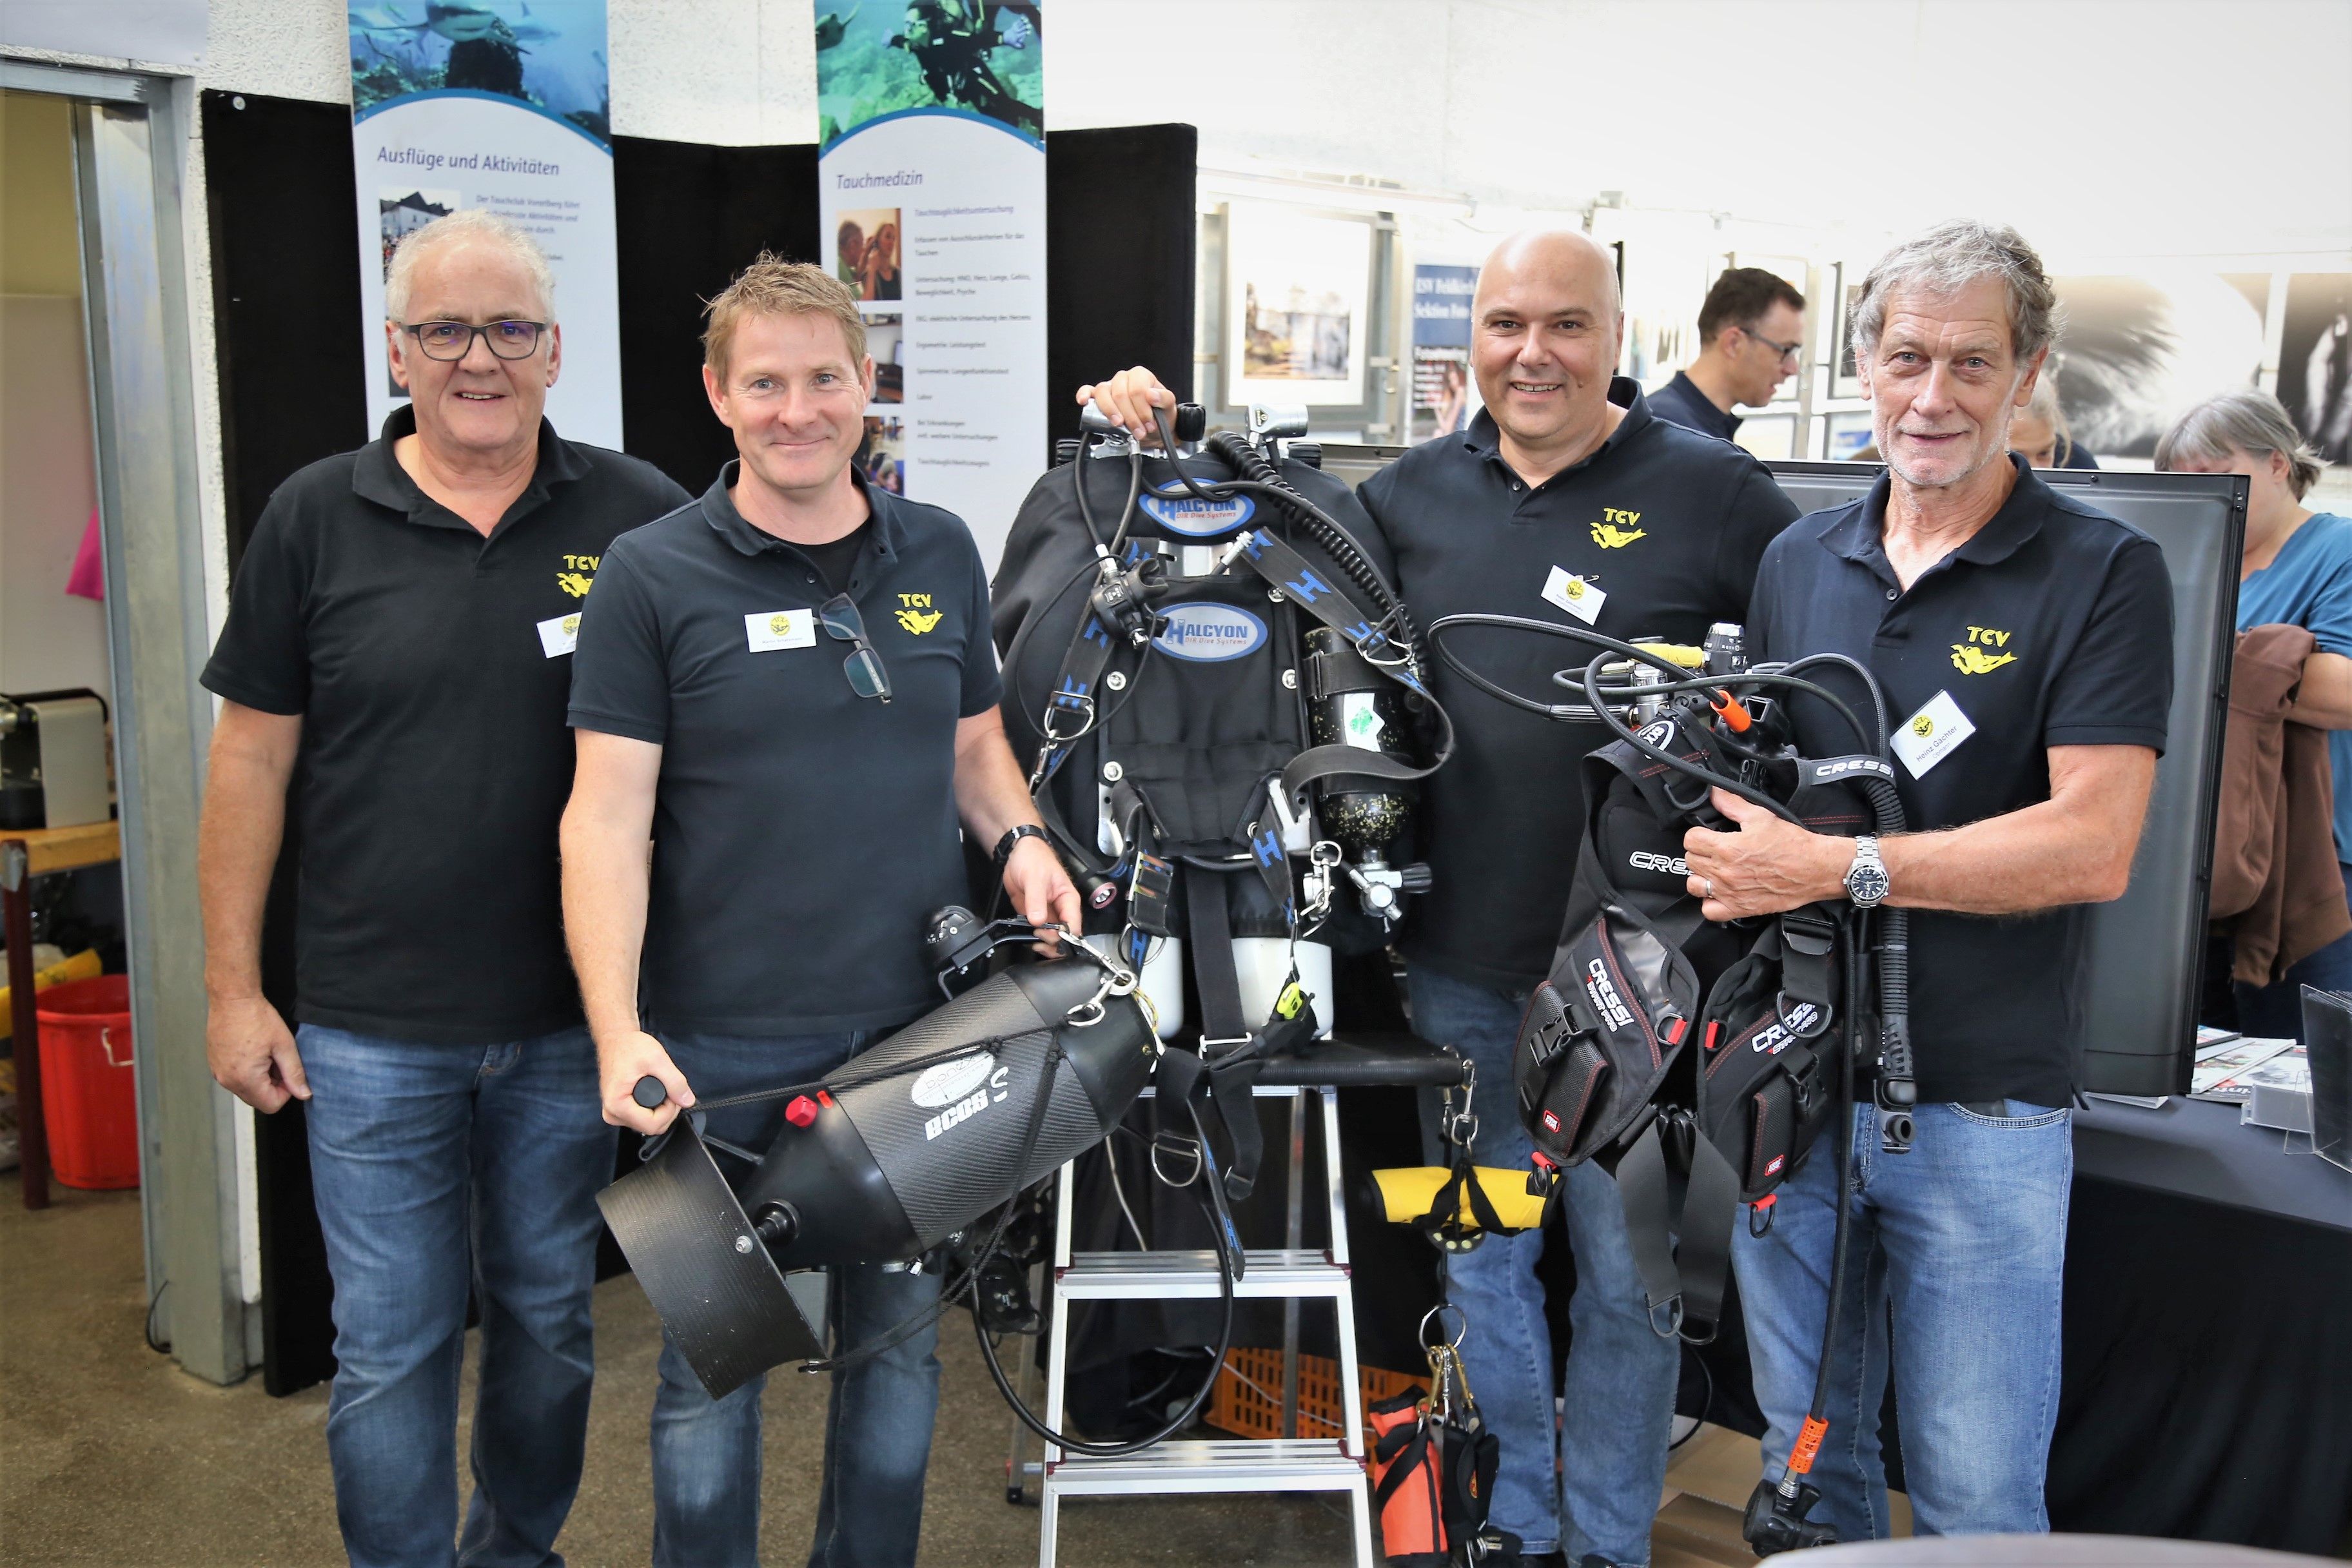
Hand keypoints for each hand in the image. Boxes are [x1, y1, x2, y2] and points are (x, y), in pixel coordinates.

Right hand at [207, 992, 308, 1111]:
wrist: (232, 998)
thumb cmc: (257, 1018)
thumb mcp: (284, 1045)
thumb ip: (295, 1073)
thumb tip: (304, 1094)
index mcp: (245, 1078)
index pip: (271, 1105)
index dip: (286, 1091)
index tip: (287, 1071)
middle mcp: (227, 1081)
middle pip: (257, 1100)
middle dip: (272, 1086)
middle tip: (277, 1060)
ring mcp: (218, 1073)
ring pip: (246, 1090)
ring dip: (260, 1079)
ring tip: (264, 1054)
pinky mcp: (214, 1065)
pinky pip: (234, 1079)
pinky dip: (247, 1072)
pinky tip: (252, 1052)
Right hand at [598, 1030, 693, 1134]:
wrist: (616, 1040)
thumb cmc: (631, 1047)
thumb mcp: (657, 1059)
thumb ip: (674, 1081)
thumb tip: (687, 1101)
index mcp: (617, 1105)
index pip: (652, 1125)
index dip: (669, 1112)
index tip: (672, 1094)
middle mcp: (612, 1114)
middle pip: (650, 1127)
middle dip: (666, 1111)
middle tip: (669, 1089)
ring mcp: (614, 1113)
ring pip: (647, 1124)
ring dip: (660, 1110)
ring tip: (661, 1087)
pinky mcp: (618, 1110)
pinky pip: (642, 1118)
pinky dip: (652, 1108)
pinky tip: (654, 1093)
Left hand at [1002, 833, 1082, 953]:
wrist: (1019, 853)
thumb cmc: (1033, 859)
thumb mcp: (1034, 878)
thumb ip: (1036, 900)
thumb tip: (1038, 921)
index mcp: (1068, 899)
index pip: (1073, 925)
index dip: (1063, 936)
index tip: (1046, 935)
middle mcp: (1061, 909)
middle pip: (1065, 936)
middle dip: (1054, 943)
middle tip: (1037, 939)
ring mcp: (1049, 914)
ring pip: (1053, 938)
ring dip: (1045, 945)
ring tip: (1032, 940)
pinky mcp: (1036, 916)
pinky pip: (1038, 933)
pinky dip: (1033, 939)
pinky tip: (1026, 936)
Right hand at [1073, 366, 1175, 444]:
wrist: (1154, 428)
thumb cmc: (1160, 414)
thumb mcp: (1169, 407)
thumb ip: (1164, 399)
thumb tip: (1151, 395)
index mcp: (1140, 376)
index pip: (1136, 390)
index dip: (1142, 410)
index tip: (1149, 425)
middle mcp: (1124, 378)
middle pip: (1120, 394)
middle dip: (1130, 417)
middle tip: (1139, 431)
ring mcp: (1110, 387)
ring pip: (1103, 393)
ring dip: (1111, 412)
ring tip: (1119, 425)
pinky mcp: (1099, 397)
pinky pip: (1088, 390)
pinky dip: (1084, 394)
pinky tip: (1083, 401)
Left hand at [1681, 788, 1847, 920]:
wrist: (1815, 869)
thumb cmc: (1792, 845)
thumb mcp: (1761, 816)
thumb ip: (1732, 804)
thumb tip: (1715, 793)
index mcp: (1727, 848)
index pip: (1691, 840)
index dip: (1698, 833)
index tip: (1707, 834)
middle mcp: (1725, 872)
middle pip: (1691, 860)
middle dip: (1701, 852)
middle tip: (1715, 849)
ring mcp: (1730, 892)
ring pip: (1694, 885)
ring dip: (1701, 876)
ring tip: (1715, 870)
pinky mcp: (1740, 909)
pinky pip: (1709, 911)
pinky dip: (1710, 902)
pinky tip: (1720, 892)